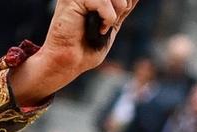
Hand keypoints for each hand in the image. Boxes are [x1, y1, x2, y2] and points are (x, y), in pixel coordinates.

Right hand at [10, 0, 139, 105]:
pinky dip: (107, 18)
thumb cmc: (88, 47)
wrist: (69, 61)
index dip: (127, 2)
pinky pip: (103, 2)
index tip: (116, 17)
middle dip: (122, 5)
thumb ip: (121, 7)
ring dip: (115, 13)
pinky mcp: (72, 0)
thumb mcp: (112, 23)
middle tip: (110, 22)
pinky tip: (99, 29)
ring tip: (104, 27)